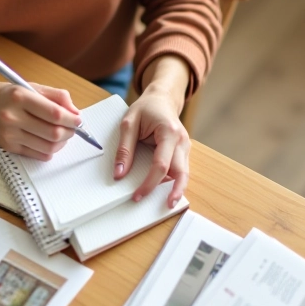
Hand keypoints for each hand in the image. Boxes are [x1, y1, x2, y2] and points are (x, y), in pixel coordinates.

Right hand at [0, 69, 79, 159]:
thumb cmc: (9, 95)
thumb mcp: (32, 87)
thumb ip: (57, 97)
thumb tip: (75, 113)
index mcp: (20, 97)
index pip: (54, 113)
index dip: (71, 119)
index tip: (78, 120)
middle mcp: (12, 117)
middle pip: (53, 133)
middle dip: (70, 132)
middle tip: (73, 128)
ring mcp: (10, 134)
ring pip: (48, 147)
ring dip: (62, 143)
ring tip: (63, 134)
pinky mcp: (9, 147)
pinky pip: (39, 155)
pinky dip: (51, 150)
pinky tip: (51, 142)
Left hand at [114, 55, 190, 206]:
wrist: (162, 98)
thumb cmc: (146, 108)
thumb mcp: (128, 123)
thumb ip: (124, 149)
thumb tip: (119, 174)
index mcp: (168, 132)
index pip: (161, 164)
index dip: (149, 183)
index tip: (137, 195)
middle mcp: (181, 140)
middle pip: (180, 172)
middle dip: (174, 191)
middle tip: (165, 207)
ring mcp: (185, 146)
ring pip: (184, 173)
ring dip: (177, 188)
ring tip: (168, 203)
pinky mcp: (183, 151)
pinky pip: (181, 169)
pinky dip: (175, 181)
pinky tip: (168, 192)